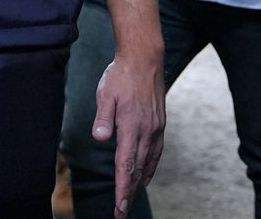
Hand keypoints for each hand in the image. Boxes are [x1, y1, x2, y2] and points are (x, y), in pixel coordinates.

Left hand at [96, 0, 164, 217]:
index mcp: (132, 127)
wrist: (144, 58)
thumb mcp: (106, 93)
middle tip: (123, 212)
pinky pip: (156, 152)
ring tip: (132, 197)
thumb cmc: (121, 75)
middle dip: (130, 193)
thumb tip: (100, 138)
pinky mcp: (159, 123)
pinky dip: (150, 166)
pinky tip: (146, 173)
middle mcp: (147, 131)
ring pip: (148, 162)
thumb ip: (103, 117)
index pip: (126, 166)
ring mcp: (155, 128)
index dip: (122, 190)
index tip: (119, 208)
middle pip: (138, 170)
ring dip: (140, 182)